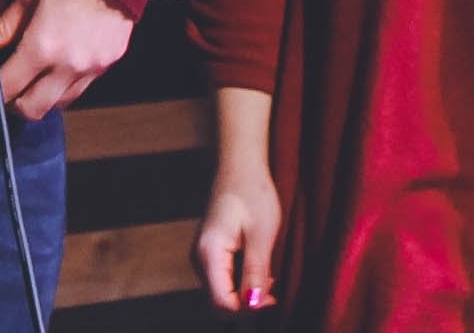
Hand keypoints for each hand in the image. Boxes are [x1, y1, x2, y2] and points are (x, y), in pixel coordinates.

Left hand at [0, 0, 133, 121]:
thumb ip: (0, 28)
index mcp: (43, 47)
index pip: (6, 87)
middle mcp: (68, 66)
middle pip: (30, 109)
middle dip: (8, 101)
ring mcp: (90, 70)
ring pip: (56, 104)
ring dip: (36, 96)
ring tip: (26, 74)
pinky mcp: (106, 67)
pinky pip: (77, 91)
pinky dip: (59, 88)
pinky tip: (51, 68)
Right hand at [194, 164, 281, 313]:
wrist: (240, 164)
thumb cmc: (252, 193)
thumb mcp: (261, 235)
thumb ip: (255, 273)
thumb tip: (254, 306)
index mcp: (210, 254)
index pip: (222, 304)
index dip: (248, 309)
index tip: (272, 296)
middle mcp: (200, 258)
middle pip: (219, 302)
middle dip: (247, 304)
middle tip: (273, 287)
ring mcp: (202, 254)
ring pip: (221, 292)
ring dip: (245, 292)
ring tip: (268, 273)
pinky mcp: (209, 251)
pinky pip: (222, 279)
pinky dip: (240, 281)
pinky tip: (257, 266)